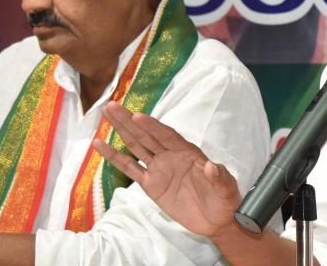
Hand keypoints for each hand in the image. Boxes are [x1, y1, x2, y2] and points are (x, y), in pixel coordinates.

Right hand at [93, 101, 241, 236]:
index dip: (153, 126)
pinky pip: (130, 168)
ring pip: (136, 145)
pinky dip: (115, 157)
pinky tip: (100, 145)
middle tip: (112, 105)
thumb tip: (211, 166)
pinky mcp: (151, 185)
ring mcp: (159, 168)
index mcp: (188, 152)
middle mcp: (171, 155)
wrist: (217, 220)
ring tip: (106, 114)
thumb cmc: (224, 200)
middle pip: (147, 135)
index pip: (167, 136)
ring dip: (121, 130)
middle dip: (129, 120)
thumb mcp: (226, 188)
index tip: (137, 116)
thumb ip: (219, 177)